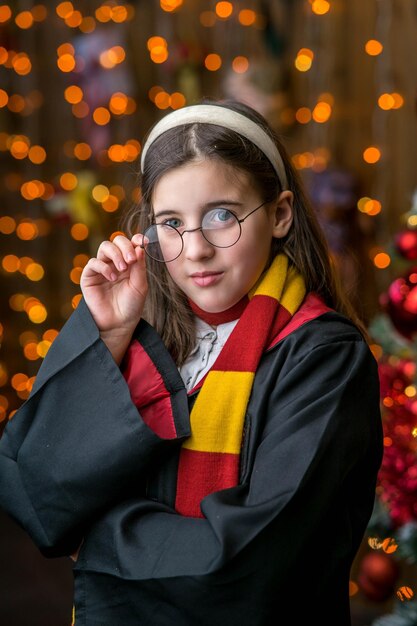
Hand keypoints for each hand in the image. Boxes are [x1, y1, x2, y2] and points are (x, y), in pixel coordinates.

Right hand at [80, 234, 147, 359]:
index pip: (131, 243)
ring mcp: (102, 268)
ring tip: (123, 268)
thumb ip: (140, 266)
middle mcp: (115, 262)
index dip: (136, 239)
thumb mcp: (140, 285)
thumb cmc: (131, 305)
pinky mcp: (89, 276)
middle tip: (131, 260)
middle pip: (117, 241)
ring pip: (105, 247)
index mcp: (130, 263)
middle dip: (125, 246)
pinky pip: (94, 263)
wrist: (118, 324)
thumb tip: (140, 247)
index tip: (143, 242)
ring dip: (115, 254)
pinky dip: (104, 267)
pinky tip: (112, 278)